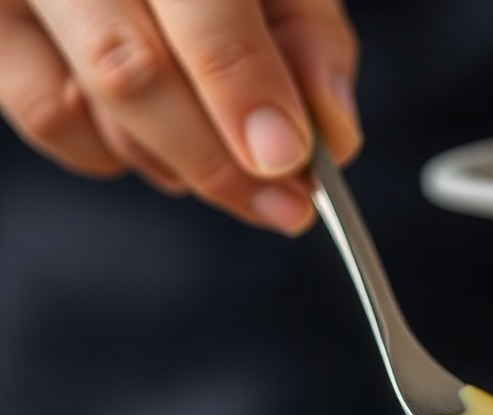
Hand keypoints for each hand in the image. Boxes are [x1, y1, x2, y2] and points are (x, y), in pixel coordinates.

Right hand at [0, 0, 360, 233]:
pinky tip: (157, 134)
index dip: (244, 90)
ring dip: (173, 160)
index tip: (289, 160)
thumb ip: (309, 37)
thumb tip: (332, 131)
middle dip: (218, 161)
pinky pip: (49, 120)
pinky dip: (115, 151)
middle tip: (284, 205)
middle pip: (128, 69)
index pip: (201, 6)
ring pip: (81, 107)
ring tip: (225, 152)